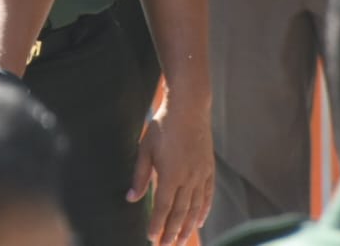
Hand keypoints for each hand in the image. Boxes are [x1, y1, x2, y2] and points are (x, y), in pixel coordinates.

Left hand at [129, 95, 213, 244]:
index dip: (157, 224)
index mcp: (170, 175)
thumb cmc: (163, 125)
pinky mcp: (209, 169)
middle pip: (180, 213)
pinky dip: (204, 211)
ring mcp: (201, 175)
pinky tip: (199, 221)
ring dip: (188, 227)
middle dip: (172, 232)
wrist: (189, 107)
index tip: (151, 237)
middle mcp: (188, 179)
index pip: (162, 208)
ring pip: (195, 208)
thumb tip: (131, 198)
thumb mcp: (145, 148)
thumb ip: (139, 176)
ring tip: (181, 240)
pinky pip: (207, 195)